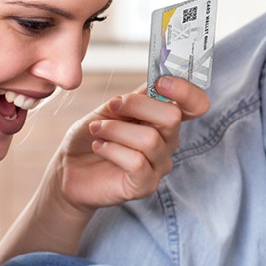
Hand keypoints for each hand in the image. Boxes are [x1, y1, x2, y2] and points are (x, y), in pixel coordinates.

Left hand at [54, 76, 207, 211]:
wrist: (68, 166)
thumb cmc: (92, 134)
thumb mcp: (112, 108)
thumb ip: (137, 96)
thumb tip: (157, 81)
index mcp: (164, 118)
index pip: (196, 105)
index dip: (185, 91)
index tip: (160, 83)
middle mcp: (168, 141)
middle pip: (172, 117)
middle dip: (137, 105)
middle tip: (113, 106)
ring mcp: (159, 165)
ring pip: (149, 140)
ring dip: (115, 130)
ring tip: (96, 130)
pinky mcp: (145, 185)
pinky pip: (136, 162)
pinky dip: (112, 149)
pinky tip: (99, 147)